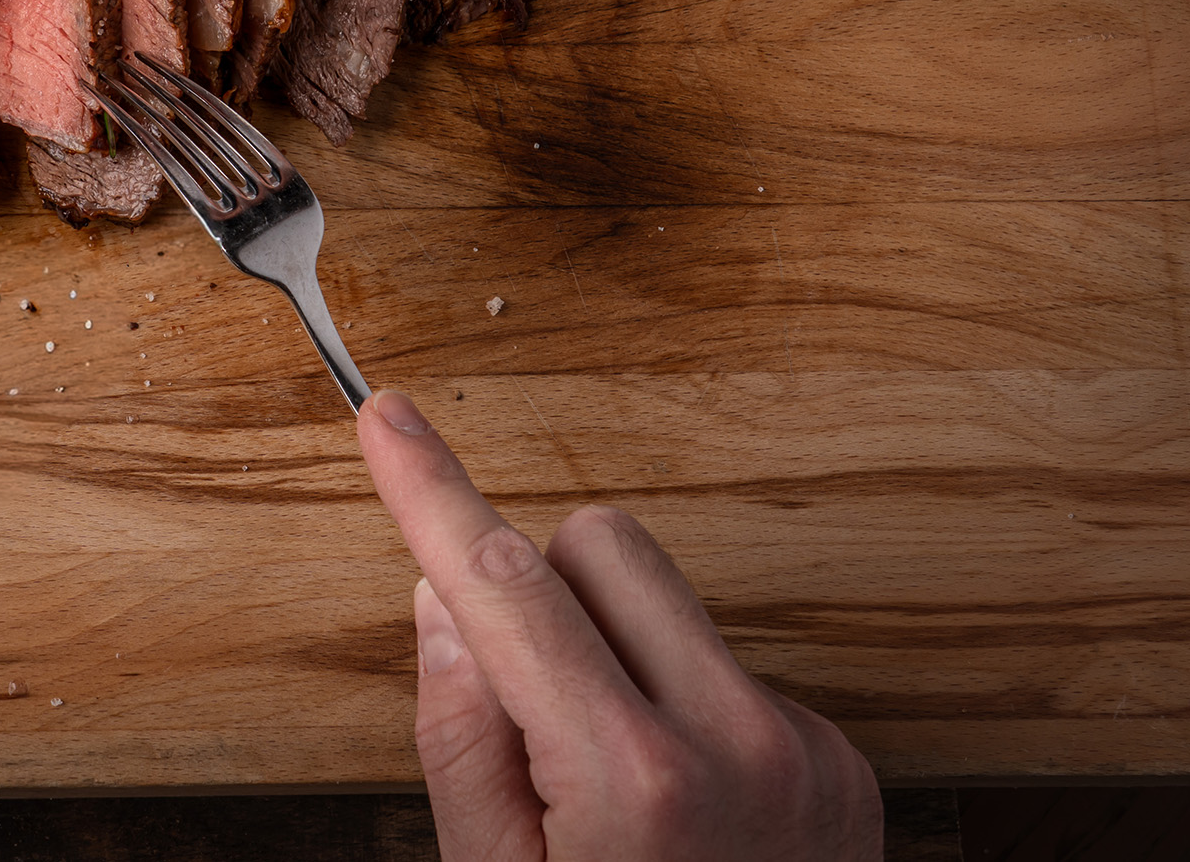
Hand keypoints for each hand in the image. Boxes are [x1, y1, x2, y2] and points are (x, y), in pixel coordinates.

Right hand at [358, 389, 881, 859]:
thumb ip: (461, 730)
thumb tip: (447, 599)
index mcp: (635, 778)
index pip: (504, 583)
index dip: (429, 490)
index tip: (388, 419)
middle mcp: (740, 743)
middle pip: (600, 546)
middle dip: (536, 586)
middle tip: (515, 701)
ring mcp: (805, 751)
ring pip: (666, 596)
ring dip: (610, 643)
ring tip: (602, 773)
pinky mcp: (843, 762)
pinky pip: (725, 665)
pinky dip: (676, 703)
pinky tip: (673, 812)